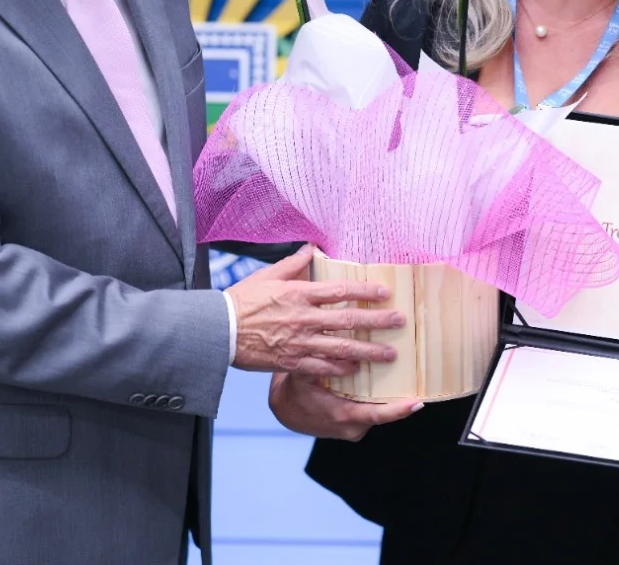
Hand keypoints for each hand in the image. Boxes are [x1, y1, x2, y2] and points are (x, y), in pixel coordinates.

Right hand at [226, 245, 405, 377]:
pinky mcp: (292, 362)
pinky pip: (323, 367)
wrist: (218, 331)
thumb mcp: (266, 276)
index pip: (339, 290)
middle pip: (348, 320)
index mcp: (298, 293)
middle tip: (400, 322)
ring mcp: (299, 342)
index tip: (386, 292)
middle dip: (377, 321)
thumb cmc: (241, 300)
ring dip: (368, 351)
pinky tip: (357, 370)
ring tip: (390, 354)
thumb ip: (293, 264)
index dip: (365, 290)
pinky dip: (342, 369)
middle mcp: (303, 318)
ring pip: (342, 347)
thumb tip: (312, 248)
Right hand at [269, 372, 420, 440]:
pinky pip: (371, 413)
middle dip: (402, 402)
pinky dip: (379, 401)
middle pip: (384, 414)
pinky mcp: (354, 426)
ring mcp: (354, 429)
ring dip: (391, 400)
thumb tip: (335, 347)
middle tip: (422, 385)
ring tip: (408, 379)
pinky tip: (387, 384)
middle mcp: (352, 427)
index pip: (377, 416)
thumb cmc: (297, 392)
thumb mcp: (303, 376)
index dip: (398, 410)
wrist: (287, 413)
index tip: (418, 402)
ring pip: (378, 414)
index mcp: (343, 416)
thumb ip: (319, 363)